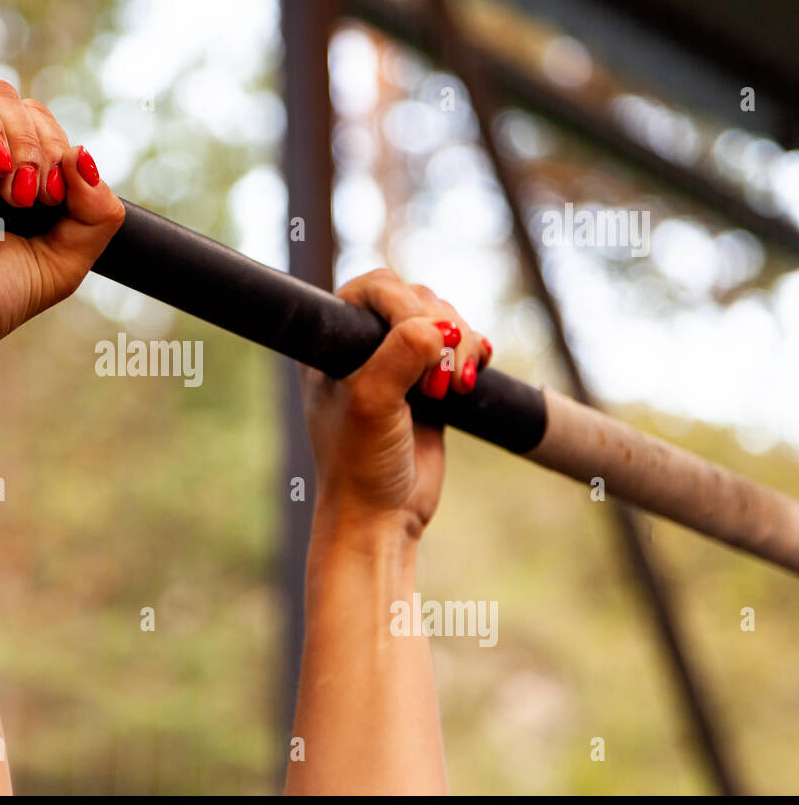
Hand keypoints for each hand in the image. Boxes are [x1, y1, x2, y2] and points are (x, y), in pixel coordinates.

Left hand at [299, 269, 492, 537]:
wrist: (382, 515)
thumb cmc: (360, 462)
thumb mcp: (372, 403)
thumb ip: (399, 356)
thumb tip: (438, 328)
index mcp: (331, 342)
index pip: (374, 289)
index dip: (405, 305)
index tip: (421, 344)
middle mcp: (362, 347)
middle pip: (417, 299)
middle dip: (441, 330)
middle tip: (437, 383)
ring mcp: (397, 364)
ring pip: (443, 321)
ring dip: (461, 345)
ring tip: (454, 389)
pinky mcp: (428, 384)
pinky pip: (459, 348)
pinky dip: (473, 354)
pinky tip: (474, 375)